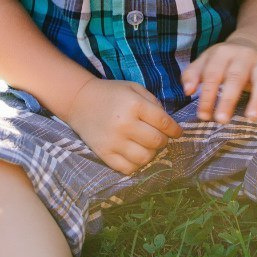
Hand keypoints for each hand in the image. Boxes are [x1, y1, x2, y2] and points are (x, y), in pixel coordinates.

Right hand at [62, 78, 181, 175]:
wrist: (79, 100)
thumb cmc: (111, 93)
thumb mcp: (134, 88)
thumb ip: (153, 103)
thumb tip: (168, 123)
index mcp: (134, 105)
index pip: (164, 123)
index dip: (175, 129)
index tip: (177, 132)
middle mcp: (125, 124)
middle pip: (156, 142)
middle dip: (163, 140)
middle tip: (160, 137)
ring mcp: (113, 141)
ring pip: (145, 158)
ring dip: (151, 153)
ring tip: (147, 145)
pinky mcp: (104, 154)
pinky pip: (128, 168)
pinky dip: (136, 164)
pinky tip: (135, 154)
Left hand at [181, 37, 256, 123]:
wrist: (251, 45)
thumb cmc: (223, 61)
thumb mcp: (205, 61)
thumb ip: (192, 74)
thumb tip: (187, 90)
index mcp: (223, 53)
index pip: (213, 74)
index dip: (207, 96)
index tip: (203, 116)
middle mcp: (244, 56)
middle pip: (236, 77)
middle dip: (228, 99)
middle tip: (221, 120)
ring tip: (252, 118)